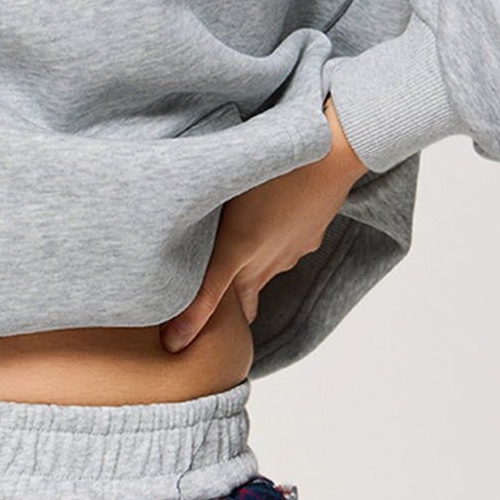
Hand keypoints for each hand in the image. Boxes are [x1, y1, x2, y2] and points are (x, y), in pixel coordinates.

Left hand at [159, 95, 366, 352]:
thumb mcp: (224, 180)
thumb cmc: (272, 161)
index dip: (189, 325)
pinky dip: (270, 253)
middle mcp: (264, 261)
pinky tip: (267, 231)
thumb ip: (195, 202)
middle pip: (241, 301)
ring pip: (263, 276)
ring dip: (246, 281)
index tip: (174, 347)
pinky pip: (283, 255)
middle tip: (208, 325)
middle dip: (225, 314)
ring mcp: (289, 252)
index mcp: (237, 250)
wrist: (333, 152)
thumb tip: (166, 207)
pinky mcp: (308, 239)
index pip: (207, 298)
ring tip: (232, 276)